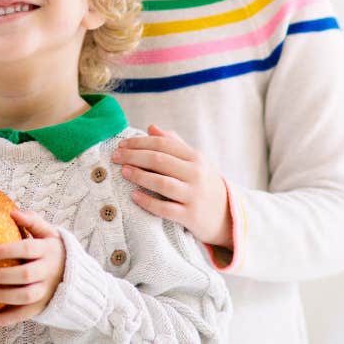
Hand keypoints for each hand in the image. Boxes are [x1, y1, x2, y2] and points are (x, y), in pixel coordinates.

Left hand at [0, 209, 66, 328]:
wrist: (76, 276)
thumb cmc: (53, 250)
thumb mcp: (49, 233)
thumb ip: (32, 221)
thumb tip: (13, 211)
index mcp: (48, 250)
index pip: (28, 249)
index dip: (8, 250)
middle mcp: (48, 272)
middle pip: (25, 275)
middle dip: (1, 276)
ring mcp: (44, 291)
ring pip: (24, 296)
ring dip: (2, 296)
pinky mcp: (39, 307)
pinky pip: (21, 316)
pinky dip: (2, 320)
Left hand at [111, 124, 232, 246]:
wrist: (228, 217)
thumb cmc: (205, 185)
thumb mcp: (196, 162)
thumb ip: (174, 144)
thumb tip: (151, 127)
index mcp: (196, 157)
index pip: (163, 144)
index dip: (140, 142)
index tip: (122, 144)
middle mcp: (196, 174)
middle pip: (159, 160)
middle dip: (134, 156)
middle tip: (115, 156)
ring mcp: (194, 195)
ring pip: (162, 183)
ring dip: (139, 176)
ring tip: (123, 172)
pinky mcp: (191, 216)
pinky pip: (165, 208)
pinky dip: (148, 201)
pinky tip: (134, 196)